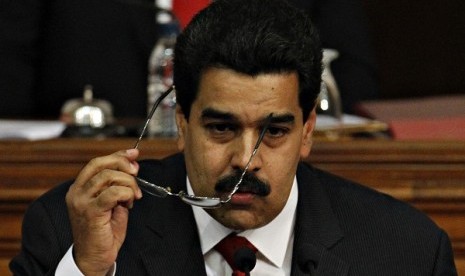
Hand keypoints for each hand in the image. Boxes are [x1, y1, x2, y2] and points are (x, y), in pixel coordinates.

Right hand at [65, 149, 142, 274]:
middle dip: (123, 165)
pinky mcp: (91, 212)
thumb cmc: (104, 232)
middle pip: (101, 164)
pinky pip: (112, 193)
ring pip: (108, 177)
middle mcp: (77, 192)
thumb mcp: (113, 202)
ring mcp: (81, 202)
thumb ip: (118, 185)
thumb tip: (132, 165)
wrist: (96, 257)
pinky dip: (126, 194)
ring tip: (133, 197)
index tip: (133, 154)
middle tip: (136, 173)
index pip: (97, 162)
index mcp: (79, 188)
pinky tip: (128, 204)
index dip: (117, 155)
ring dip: (128, 183)